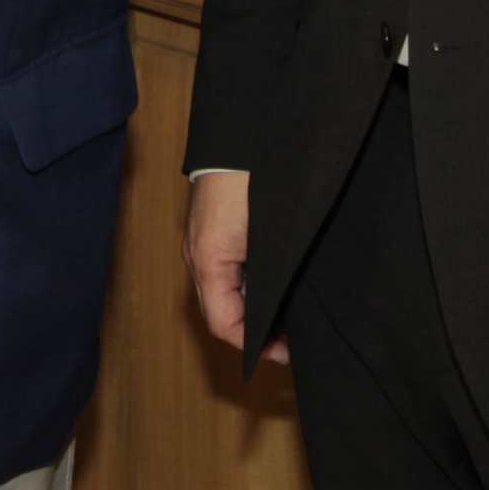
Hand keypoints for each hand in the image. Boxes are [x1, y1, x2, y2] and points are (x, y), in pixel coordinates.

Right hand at [182, 170, 288, 363]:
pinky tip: (275, 284)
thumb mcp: (266, 242)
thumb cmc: (253, 183)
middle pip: (221, 312)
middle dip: (253, 332)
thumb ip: (265, 283)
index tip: (286, 352)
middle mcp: (199, 256)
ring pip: (224, 293)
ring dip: (252, 309)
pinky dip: (248, 288)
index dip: (254, 346)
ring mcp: (203, 243)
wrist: (245, 137)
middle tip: (289, 341)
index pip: (224, 324)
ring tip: (286, 315)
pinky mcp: (213, 230)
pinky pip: (226, 272)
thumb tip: (276, 317)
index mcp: (207, 262)